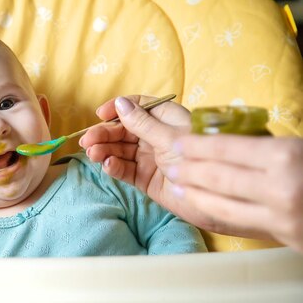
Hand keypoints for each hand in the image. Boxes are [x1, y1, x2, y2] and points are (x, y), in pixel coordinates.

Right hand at [79, 95, 215, 228]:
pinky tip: (108, 165)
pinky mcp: (145, 179)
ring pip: (120, 149)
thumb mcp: (169, 136)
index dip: (117, 108)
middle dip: (104, 133)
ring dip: (104, 150)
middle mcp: (155, 136)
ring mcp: (149, 158)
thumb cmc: (198, 158)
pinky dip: (114, 166)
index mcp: (166, 118)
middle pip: (123, 129)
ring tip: (93, 154)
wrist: (216, 198)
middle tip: (87, 141)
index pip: (136, 106)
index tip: (100, 114)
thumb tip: (120, 104)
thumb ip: (142, 122)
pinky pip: (124, 169)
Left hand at [171, 135, 302, 251]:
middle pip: (217, 177)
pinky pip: (239, 221)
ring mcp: (281, 216)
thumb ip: (259, 145)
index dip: (195, 145)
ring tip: (176, 185)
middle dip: (188, 171)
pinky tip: (199, 203)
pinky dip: (214, 210)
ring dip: (193, 194)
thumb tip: (217, 141)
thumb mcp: (294, 147)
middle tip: (170, 166)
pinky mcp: (285, 235)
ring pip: (221, 204)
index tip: (178, 143)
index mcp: (282, 155)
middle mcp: (278, 186)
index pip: (224, 148)